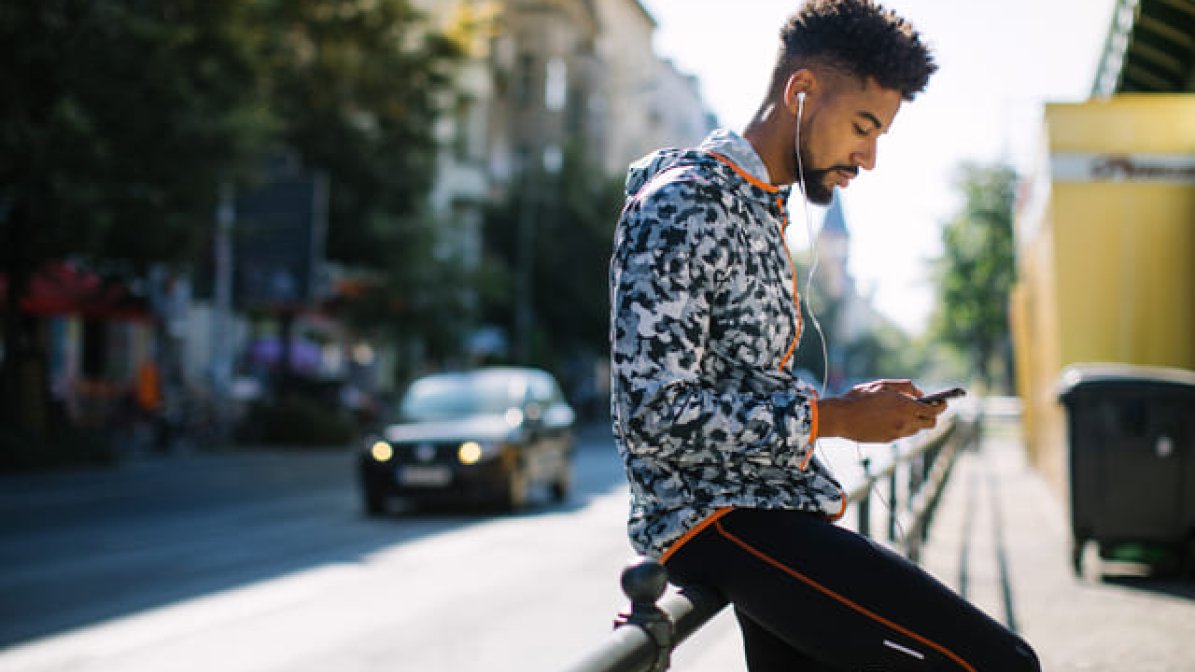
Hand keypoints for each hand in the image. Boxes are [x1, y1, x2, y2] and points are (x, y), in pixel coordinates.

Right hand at [816, 379, 943, 442]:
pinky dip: (903, 426)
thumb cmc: (860, 397)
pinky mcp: (889, 440)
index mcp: (906, 407)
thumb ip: (905, 387)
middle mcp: (905, 423)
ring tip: (907, 411)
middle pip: (930, 424)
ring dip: (916, 421)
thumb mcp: (883, 384)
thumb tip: (919, 392)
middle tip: (928, 407)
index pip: (934, 410)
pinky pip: (903, 433)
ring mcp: (897, 433)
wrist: (840, 417)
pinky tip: (892, 418)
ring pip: (916, 429)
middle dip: (932, 416)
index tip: (943, 402)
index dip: (942, 406)